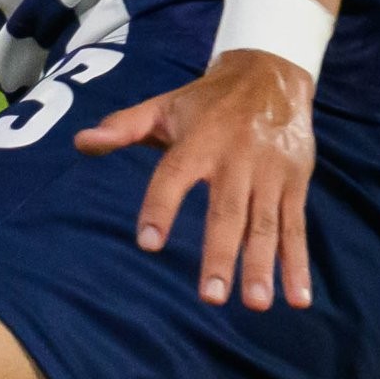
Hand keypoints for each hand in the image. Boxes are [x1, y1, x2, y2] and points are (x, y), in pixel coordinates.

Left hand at [76, 51, 319, 309]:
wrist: (272, 75)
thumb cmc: (207, 100)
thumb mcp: (164, 106)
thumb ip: (123, 127)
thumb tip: (81, 142)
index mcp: (199, 141)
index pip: (174, 176)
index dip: (161, 207)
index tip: (148, 243)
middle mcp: (236, 159)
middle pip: (226, 212)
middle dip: (221, 255)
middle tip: (212, 298)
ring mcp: (269, 173)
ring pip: (265, 225)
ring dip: (263, 265)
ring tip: (257, 303)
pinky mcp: (295, 183)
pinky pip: (296, 227)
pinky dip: (298, 263)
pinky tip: (298, 297)